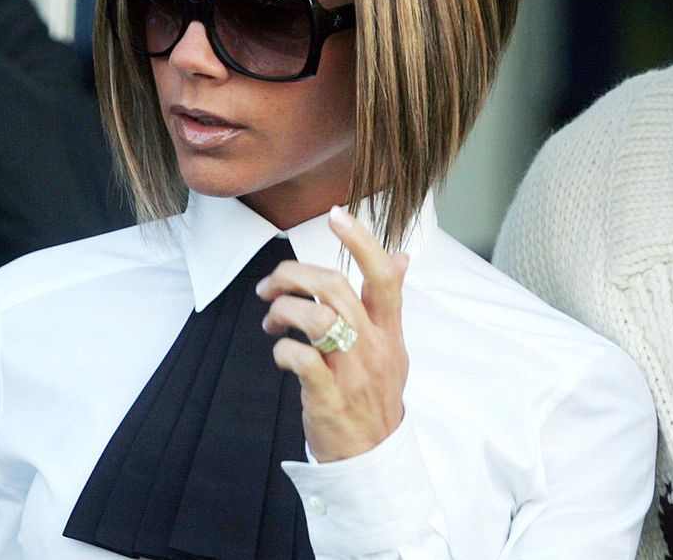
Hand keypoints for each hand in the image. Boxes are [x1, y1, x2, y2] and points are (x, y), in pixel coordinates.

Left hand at [256, 207, 410, 461]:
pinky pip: (301, 359)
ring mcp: (351, 370)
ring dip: (284, 310)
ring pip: (316, 318)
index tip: (338, 215)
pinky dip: (282, 349)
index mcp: (389, 329)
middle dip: (293, 275)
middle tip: (270, 284)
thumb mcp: (394, 346)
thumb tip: (402, 256)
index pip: (383, 275)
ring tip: (272, 320)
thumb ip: (390, 301)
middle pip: (335, 289)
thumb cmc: (377, 395)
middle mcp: (373, 345)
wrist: (373, 456)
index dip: (361, 241)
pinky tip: (280, 352)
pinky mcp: (327, 396)